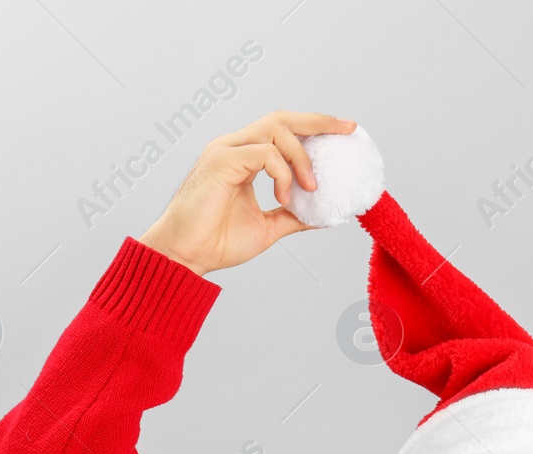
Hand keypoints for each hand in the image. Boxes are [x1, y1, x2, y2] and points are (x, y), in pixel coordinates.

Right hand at [140, 111, 355, 275]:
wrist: (186, 256)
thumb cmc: (216, 241)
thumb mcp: (269, 226)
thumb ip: (295, 215)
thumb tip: (325, 214)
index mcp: (244, 158)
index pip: (283, 131)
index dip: (314, 127)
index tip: (344, 130)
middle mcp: (234, 148)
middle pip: (281, 118)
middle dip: (317, 121)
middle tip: (346, 129)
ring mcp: (226, 151)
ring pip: (275, 130)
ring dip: (301, 157)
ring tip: (311, 187)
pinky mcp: (221, 162)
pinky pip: (264, 153)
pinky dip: (283, 173)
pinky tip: (285, 197)